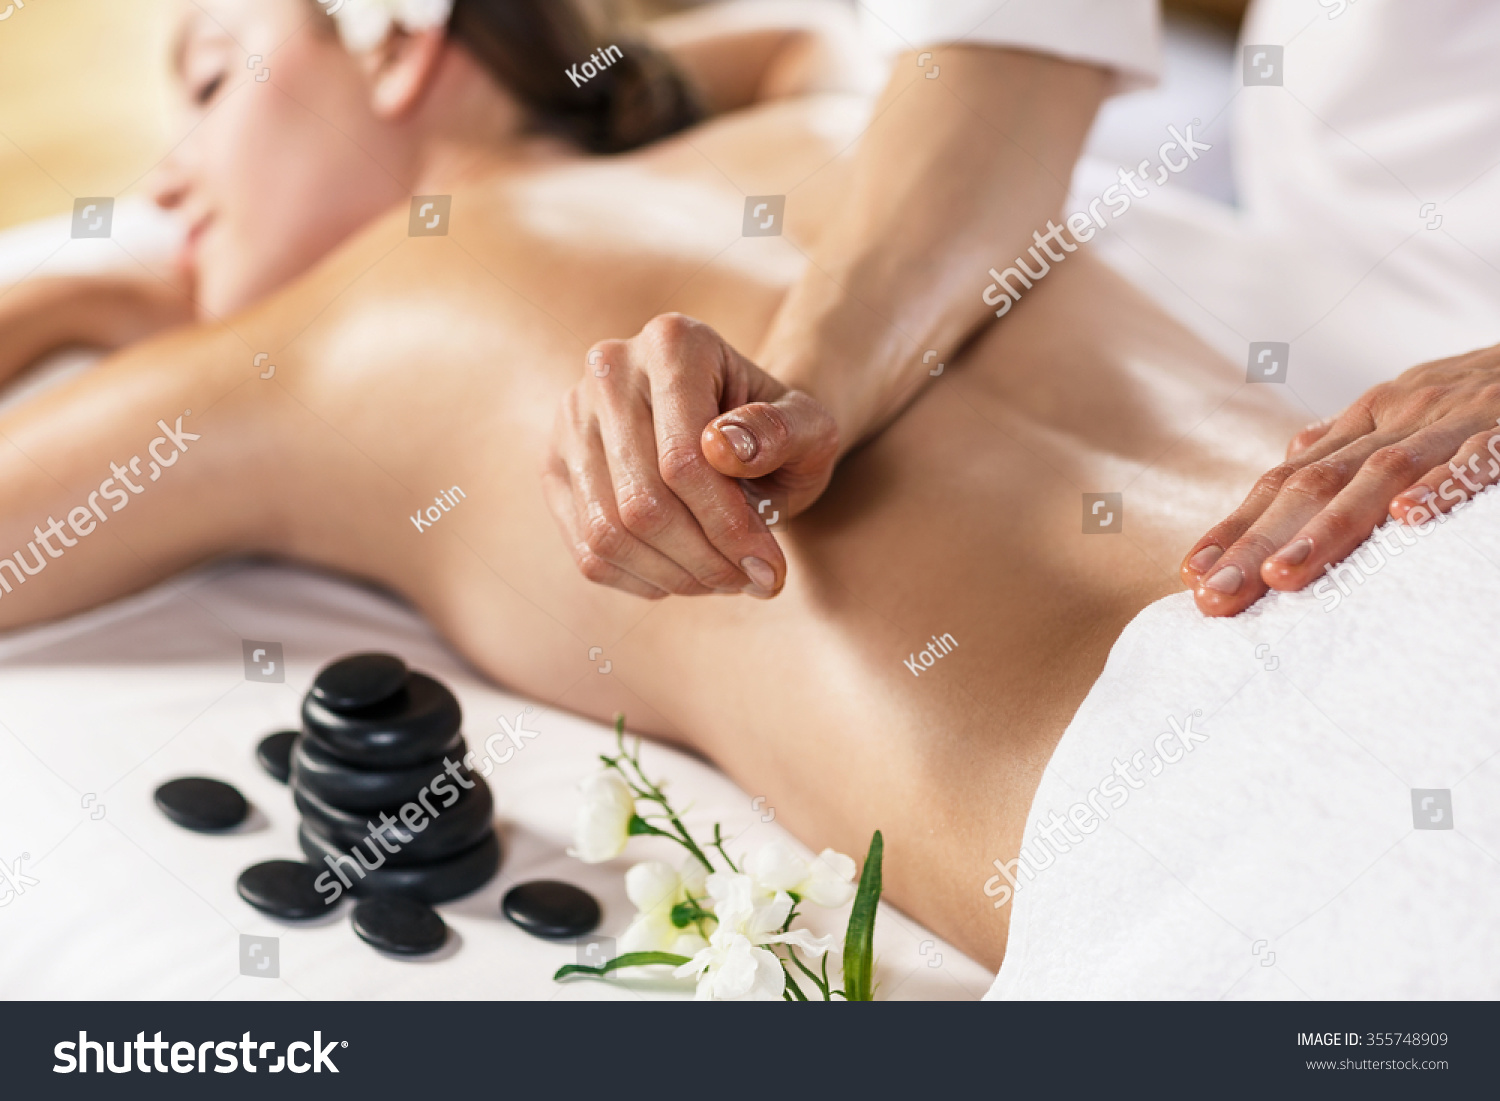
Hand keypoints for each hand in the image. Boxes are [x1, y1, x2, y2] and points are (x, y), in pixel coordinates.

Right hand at [543, 313, 838, 599]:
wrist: (738, 429)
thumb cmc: (779, 431)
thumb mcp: (809, 427)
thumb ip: (783, 432)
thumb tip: (725, 448)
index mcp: (673, 343)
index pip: (684, 460)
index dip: (728, 527)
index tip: (772, 568)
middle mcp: (609, 369)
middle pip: (641, 502)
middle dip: (705, 560)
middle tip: (752, 581)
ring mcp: (571, 417)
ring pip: (608, 532)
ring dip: (674, 575)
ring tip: (722, 579)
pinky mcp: (555, 464)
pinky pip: (587, 549)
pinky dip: (641, 578)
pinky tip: (684, 572)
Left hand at [1181, 342, 1499, 615]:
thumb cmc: (1489, 389)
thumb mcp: (1413, 406)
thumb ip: (1353, 438)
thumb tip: (1292, 457)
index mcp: (1369, 417)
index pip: (1286, 478)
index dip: (1236, 526)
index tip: (1191, 576)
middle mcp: (1401, 414)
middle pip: (1315, 483)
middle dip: (1258, 542)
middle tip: (1214, 597)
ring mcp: (1457, 419)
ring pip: (1381, 473)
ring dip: (1329, 528)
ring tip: (1283, 577)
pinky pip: (1478, 455)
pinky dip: (1444, 484)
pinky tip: (1409, 518)